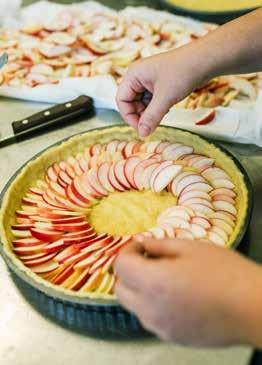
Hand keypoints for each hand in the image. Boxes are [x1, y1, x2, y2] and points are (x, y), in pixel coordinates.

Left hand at [114, 238, 261, 346]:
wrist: (252, 308)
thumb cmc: (225, 272)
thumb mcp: (191, 248)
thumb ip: (160, 245)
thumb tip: (142, 243)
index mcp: (153, 282)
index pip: (120, 265)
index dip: (127, 250)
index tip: (141, 244)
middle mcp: (150, 309)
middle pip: (120, 289)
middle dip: (128, 271)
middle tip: (148, 259)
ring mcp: (160, 328)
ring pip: (133, 306)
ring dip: (139, 288)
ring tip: (163, 277)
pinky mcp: (172, 338)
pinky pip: (150, 319)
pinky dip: (152, 305)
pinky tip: (175, 296)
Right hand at [116, 9, 261, 137]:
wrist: (205, 60)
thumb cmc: (183, 72)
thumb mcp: (165, 98)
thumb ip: (152, 117)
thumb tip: (142, 134)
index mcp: (134, 75)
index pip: (121, 100)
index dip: (129, 116)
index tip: (141, 128)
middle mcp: (138, 77)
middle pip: (131, 103)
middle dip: (140, 115)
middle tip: (152, 124)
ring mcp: (149, 80)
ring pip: (142, 103)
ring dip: (150, 113)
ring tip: (163, 113)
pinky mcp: (159, 85)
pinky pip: (152, 101)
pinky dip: (157, 108)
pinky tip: (167, 108)